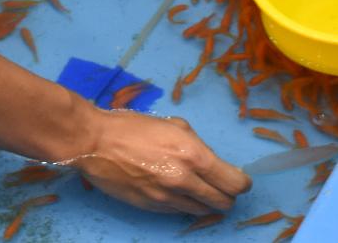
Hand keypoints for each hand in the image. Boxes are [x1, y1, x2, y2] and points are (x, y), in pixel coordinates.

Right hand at [74, 108, 249, 214]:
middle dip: (227, 196)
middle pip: (223, 202)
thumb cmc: (133, 127)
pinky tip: (177, 192)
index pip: (235, 183)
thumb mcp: (173, 125)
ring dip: (206, 202)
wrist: (94, 142)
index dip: (242, 183)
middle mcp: (184, 179)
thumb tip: (211, 161)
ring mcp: (167, 197)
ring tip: (197, 189)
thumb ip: (197, 145)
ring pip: (203, 211)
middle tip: (221, 187)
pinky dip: (185, 205)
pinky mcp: (152, 207)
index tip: (239, 180)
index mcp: (193, 154)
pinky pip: (180, 212)